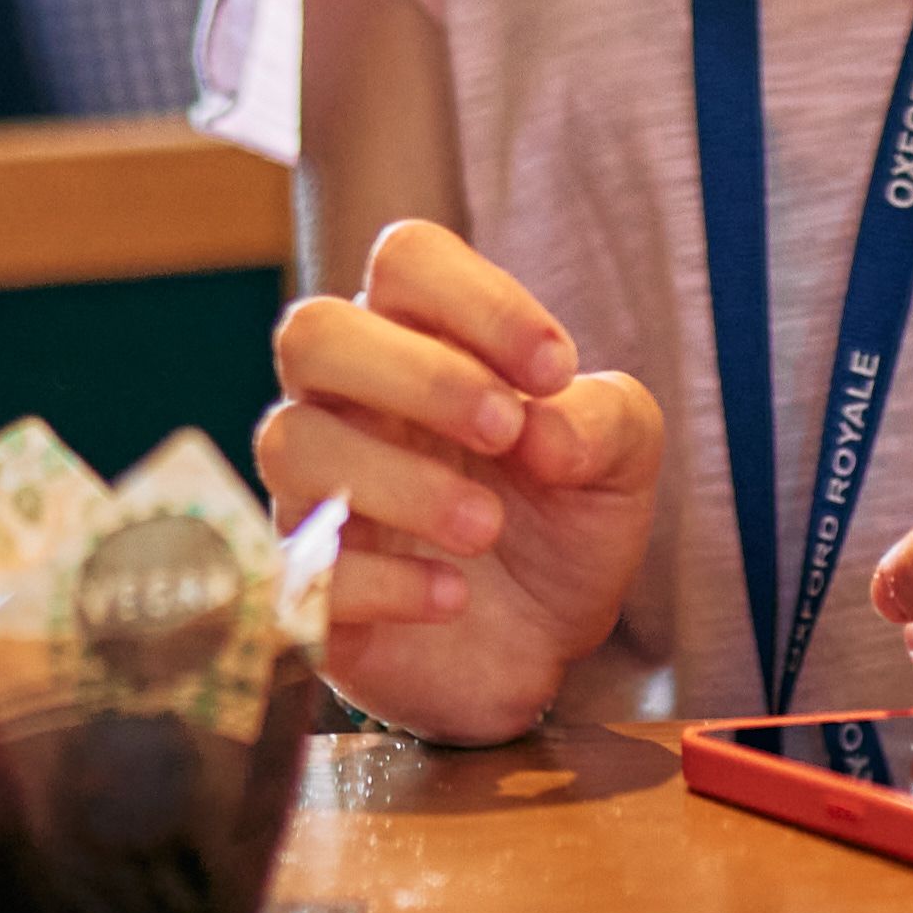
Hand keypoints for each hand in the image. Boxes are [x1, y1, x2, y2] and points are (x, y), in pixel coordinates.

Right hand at [259, 217, 668, 744]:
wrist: (545, 651)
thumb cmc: (562, 527)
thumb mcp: (621, 464)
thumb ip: (605, 421)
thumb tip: (545, 429)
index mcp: (420, 343)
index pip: (406, 261)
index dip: (477, 300)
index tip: (554, 370)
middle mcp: (349, 405)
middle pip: (313, 332)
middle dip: (416, 376)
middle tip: (506, 431)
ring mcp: (315, 496)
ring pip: (291, 442)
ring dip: (399, 480)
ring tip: (487, 526)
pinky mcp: (306, 591)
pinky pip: (298, 567)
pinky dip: (380, 581)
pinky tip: (453, 597)